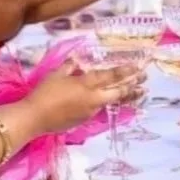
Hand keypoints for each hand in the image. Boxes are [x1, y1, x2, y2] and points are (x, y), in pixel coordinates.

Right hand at [24, 63, 146, 133]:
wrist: (34, 118)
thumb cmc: (43, 93)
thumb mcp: (55, 74)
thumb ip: (69, 67)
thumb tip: (77, 60)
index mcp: (86, 84)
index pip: (110, 76)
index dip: (125, 71)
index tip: (137, 66)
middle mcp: (92, 98)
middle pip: (118, 91)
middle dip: (133, 84)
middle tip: (144, 78)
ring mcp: (90, 111)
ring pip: (112, 101)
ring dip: (127, 95)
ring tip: (140, 92)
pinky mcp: (85, 120)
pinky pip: (101, 108)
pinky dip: (111, 103)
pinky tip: (116, 100)